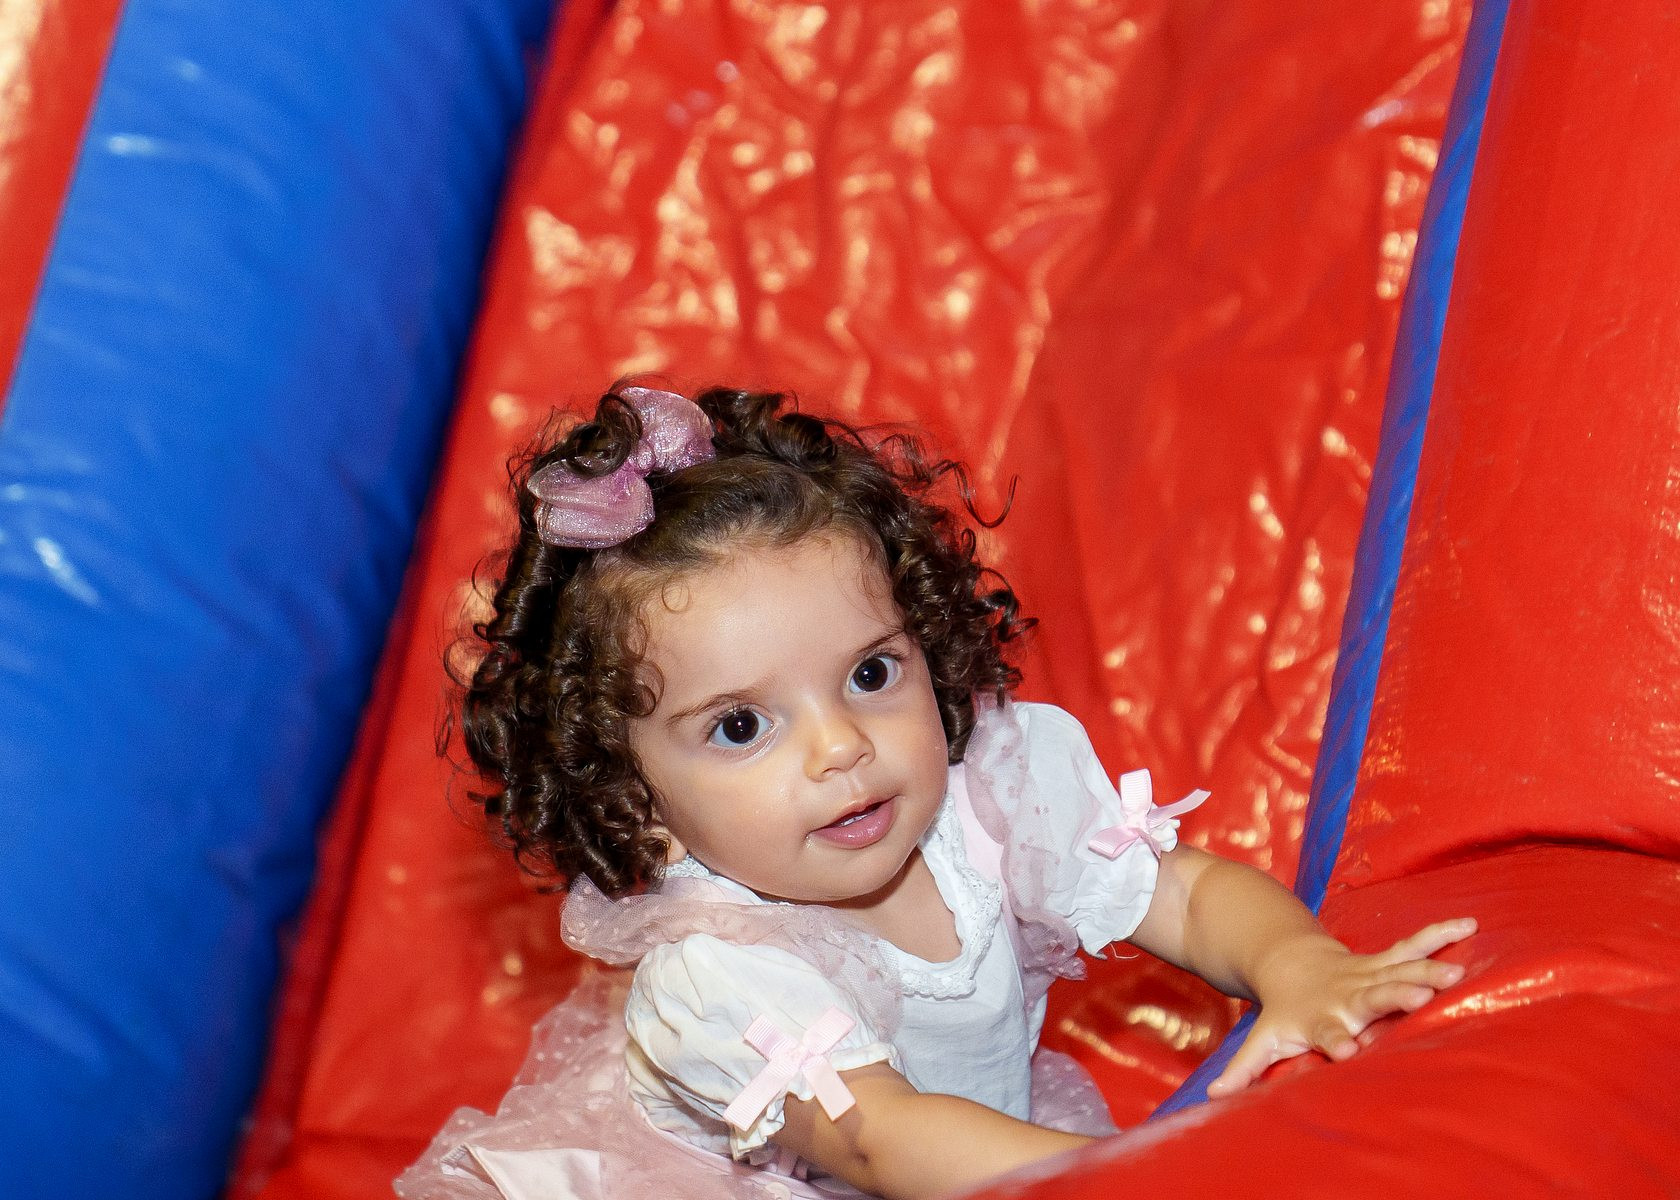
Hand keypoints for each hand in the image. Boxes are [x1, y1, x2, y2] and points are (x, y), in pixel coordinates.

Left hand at [1206, 917, 1476, 1096]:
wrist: (1289, 963)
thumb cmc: (1284, 1012)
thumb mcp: (1264, 1038)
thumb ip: (1244, 1067)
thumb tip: (1214, 1094)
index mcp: (1321, 1019)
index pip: (1329, 1033)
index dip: (1337, 1041)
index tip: (1348, 1050)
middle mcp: (1348, 996)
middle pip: (1372, 997)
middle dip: (1395, 997)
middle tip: (1417, 1000)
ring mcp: (1368, 975)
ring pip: (1400, 970)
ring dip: (1428, 971)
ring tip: (1458, 975)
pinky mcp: (1386, 962)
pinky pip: (1415, 947)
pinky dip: (1439, 936)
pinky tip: (1468, 925)